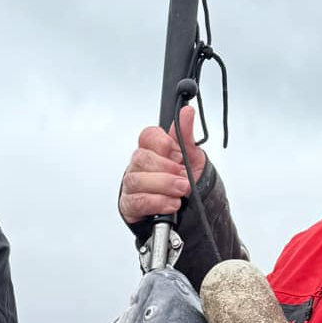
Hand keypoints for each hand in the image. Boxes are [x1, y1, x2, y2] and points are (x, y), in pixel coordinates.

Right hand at [117, 103, 207, 223]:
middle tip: (184, 177)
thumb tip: (187, 113)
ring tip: (181, 191)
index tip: (178, 154)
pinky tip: (171, 204)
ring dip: (163, 186)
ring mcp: (132, 184)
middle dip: (166, 169)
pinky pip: (138, 201)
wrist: (187, 209)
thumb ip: (186, 136)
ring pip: (137, 180)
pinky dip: (157, 202)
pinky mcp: (130, 205)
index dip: (162, 143)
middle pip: (141, 158)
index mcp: (152, 149)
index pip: (148, 136)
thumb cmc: (183, 180)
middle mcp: (139, 165)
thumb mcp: (191, 157)